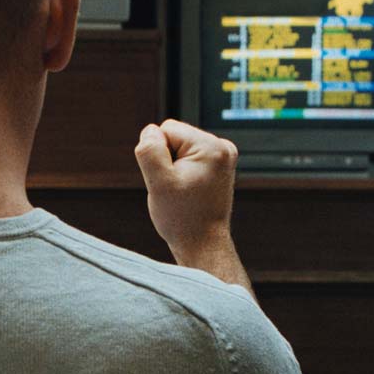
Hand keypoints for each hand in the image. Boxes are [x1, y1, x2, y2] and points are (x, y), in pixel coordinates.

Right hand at [135, 120, 240, 267]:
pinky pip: (189, 158)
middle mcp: (223, 147)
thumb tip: (150, 131)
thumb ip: (150, 151)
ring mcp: (224, 157)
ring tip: (182, 191)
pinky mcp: (219, 167)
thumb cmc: (182, 218)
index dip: (158, 155)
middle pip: (174, 136)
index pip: (167, 129)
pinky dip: (183, 173)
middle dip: (167, 160)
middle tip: (175, 188)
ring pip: (180, 148)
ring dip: (174, 168)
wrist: (203, 244)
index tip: (169, 180)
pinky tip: (188, 190)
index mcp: (212, 147)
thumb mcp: (158, 183)